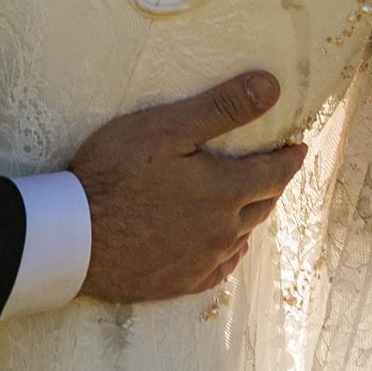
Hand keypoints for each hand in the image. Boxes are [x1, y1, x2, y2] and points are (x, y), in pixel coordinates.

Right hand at [70, 71, 305, 303]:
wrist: (73, 237)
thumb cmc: (115, 174)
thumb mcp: (167, 129)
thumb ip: (222, 108)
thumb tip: (272, 87)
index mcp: (225, 192)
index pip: (276, 173)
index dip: (291, 158)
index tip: (299, 146)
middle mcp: (223, 231)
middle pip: (263, 205)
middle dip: (272, 183)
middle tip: (274, 168)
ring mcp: (202, 261)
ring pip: (242, 237)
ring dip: (250, 215)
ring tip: (250, 200)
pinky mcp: (179, 283)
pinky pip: (219, 269)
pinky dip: (229, 252)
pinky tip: (225, 247)